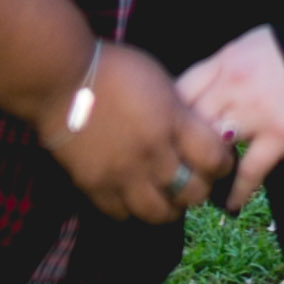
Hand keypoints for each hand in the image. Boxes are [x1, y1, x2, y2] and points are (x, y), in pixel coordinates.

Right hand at [34, 40, 234, 225]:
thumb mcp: (159, 81)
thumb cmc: (113, 68)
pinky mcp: (95, 187)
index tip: (219, 160)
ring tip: (165, 194)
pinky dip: (132, 208)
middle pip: (192, 193)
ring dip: (168, 206)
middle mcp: (153, 154)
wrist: (61, 77)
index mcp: (172, 122)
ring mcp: (123, 175)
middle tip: (193, 180)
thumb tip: (199, 134)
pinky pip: (123, 215)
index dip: (222, 163)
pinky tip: (132, 192)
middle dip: (199, 189)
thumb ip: (180, 111)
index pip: (214, 159)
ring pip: (161, 213)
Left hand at [176, 23, 283, 211]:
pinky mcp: (280, 135)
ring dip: (204, 170)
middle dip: (179, 147)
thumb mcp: (250, 46)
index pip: (181, 90)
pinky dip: (236, 192)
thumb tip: (200, 93)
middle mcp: (234, 85)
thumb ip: (223, 68)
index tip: (165, 135)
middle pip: (190, 121)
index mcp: (225, 61)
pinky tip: (229, 205)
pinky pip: (249, 171)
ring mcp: (256, 111)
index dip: (168, 115)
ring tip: (198, 190)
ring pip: (213, 148)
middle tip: (175, 171)